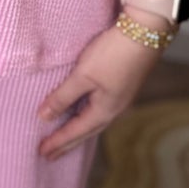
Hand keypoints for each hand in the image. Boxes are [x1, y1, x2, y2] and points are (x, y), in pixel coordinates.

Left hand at [36, 15, 168, 160]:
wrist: (146, 32)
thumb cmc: (113, 53)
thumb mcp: (83, 75)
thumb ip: (63, 96)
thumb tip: (43, 116)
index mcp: (105, 110)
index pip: (76, 131)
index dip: (58, 142)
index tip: (41, 153)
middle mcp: (115, 109)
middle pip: (86, 132)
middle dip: (67, 144)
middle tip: (50, 156)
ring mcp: (121, 98)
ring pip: (94, 122)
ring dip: (78, 132)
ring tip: (64, 140)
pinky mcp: (122, 86)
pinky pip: (100, 110)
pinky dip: (87, 118)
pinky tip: (84, 114)